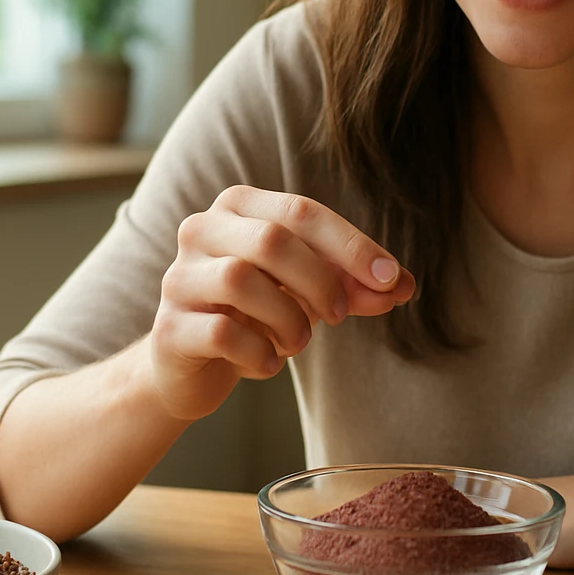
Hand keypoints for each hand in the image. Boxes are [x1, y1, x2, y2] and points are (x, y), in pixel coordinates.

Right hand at [146, 185, 415, 420]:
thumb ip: (356, 287)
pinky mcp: (168, 328)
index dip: (351, 246)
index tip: (391, 280)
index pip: (302, 211)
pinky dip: (259, 352)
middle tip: (340, 315)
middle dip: (320, 281)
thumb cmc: (259, 314)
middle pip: (271, 240)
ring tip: (299, 341)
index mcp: (240, 207)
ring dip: (288, 319)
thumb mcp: (313, 294)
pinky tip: (269, 362)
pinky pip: (221, 332)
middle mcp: (201, 230)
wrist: (194, 368)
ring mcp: (179, 278)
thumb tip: (404, 286)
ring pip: (241, 281)